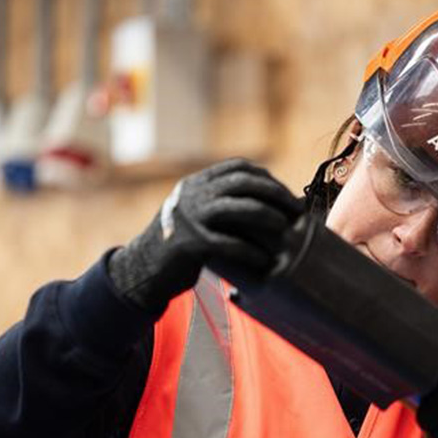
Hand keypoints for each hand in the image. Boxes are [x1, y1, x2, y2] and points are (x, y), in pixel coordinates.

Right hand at [108, 159, 302, 311]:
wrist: (141, 270)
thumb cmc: (179, 246)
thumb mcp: (197, 216)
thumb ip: (222, 206)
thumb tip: (271, 208)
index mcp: (196, 184)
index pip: (237, 167)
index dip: (266, 178)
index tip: (286, 193)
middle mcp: (192, 195)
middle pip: (241, 182)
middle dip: (274, 193)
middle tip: (295, 210)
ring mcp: (189, 217)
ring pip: (235, 207)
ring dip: (266, 215)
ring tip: (285, 227)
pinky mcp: (187, 244)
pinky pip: (226, 243)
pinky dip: (249, 251)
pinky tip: (264, 260)